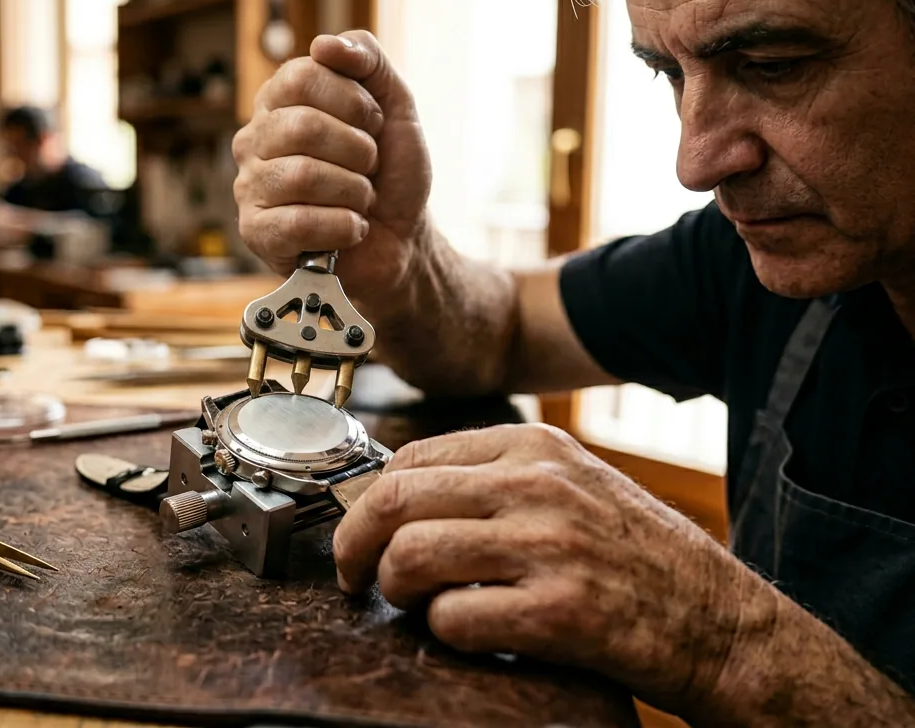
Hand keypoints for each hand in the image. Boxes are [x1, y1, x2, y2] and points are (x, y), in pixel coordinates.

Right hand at [232, 30, 432, 294]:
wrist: (402, 238)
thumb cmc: (390, 172)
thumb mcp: (395, 104)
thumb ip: (367, 59)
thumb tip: (323, 44)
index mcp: (279, 103)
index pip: (301, 76)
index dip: (353, 101)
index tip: (373, 124)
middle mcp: (254, 140)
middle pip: (303, 126)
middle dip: (359, 150)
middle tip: (370, 167)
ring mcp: (250, 187)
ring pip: (302, 176)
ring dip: (354, 192)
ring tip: (361, 201)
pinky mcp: (255, 233)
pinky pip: (297, 223)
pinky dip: (343, 227)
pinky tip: (351, 229)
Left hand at [333, 424, 764, 712]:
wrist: (720, 622)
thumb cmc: (635, 557)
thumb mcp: (571, 484)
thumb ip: (494, 479)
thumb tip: (397, 492)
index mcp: (534, 446)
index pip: (410, 457)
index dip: (367, 502)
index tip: (361, 535)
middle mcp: (538, 485)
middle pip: (394, 501)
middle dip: (356, 547)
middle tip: (357, 578)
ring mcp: (549, 545)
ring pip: (410, 556)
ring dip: (396, 591)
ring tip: (416, 606)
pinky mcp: (559, 610)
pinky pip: (453, 618)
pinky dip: (444, 632)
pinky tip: (471, 631)